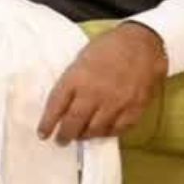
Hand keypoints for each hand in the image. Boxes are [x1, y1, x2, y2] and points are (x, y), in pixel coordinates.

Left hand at [37, 23, 168, 144]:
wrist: (141, 43)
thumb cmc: (108, 47)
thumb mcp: (81, 59)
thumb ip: (72, 81)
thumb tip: (63, 103)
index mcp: (77, 77)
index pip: (56, 106)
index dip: (47, 123)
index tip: (42, 133)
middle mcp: (94, 92)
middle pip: (74, 122)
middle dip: (65, 135)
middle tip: (61, 140)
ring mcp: (115, 102)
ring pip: (95, 129)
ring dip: (86, 136)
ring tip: (81, 136)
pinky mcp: (134, 108)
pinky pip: (118, 129)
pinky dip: (108, 133)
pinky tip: (102, 132)